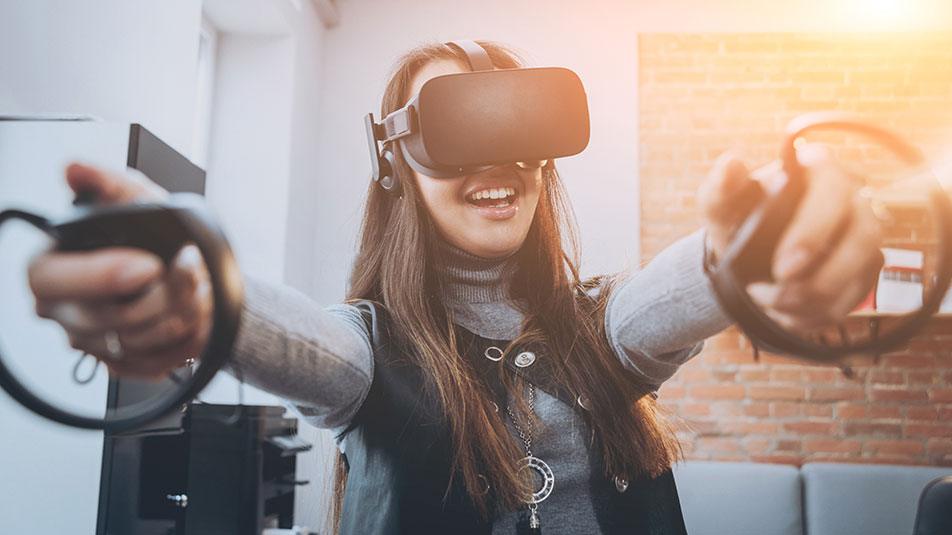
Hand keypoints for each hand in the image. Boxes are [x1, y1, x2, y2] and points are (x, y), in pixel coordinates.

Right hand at [27, 163, 212, 379]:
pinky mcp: (120, 366)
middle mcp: (64, 312)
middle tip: (194, 271)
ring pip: (138, 341)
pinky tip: (195, 318)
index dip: (103, 275)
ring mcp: (91, 344)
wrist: (194, 275)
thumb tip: (75, 169)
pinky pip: (153, 362)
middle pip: (108, 317)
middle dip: (164, 293)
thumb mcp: (137, 200)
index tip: (149, 265)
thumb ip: (107, 182)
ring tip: (201, 290)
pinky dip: (184, 339)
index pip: (53, 280)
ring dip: (182, 313)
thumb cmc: (156, 238)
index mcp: (51, 269)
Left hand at [699, 145, 883, 331]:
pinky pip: (849, 301)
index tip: (782, 267)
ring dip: (809, 301)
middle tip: (772, 294)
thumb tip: (731, 162)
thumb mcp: (719, 206)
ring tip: (765, 301)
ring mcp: (863, 238)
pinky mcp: (862, 272)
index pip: (834, 190)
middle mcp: (851, 200)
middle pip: (864, 236)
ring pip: (858, 275)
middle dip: (820, 278)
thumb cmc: (735, 220)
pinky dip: (811, 316)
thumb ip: (720, 187)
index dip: (814, 233)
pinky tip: (781, 311)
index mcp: (818, 171)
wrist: (741, 255)